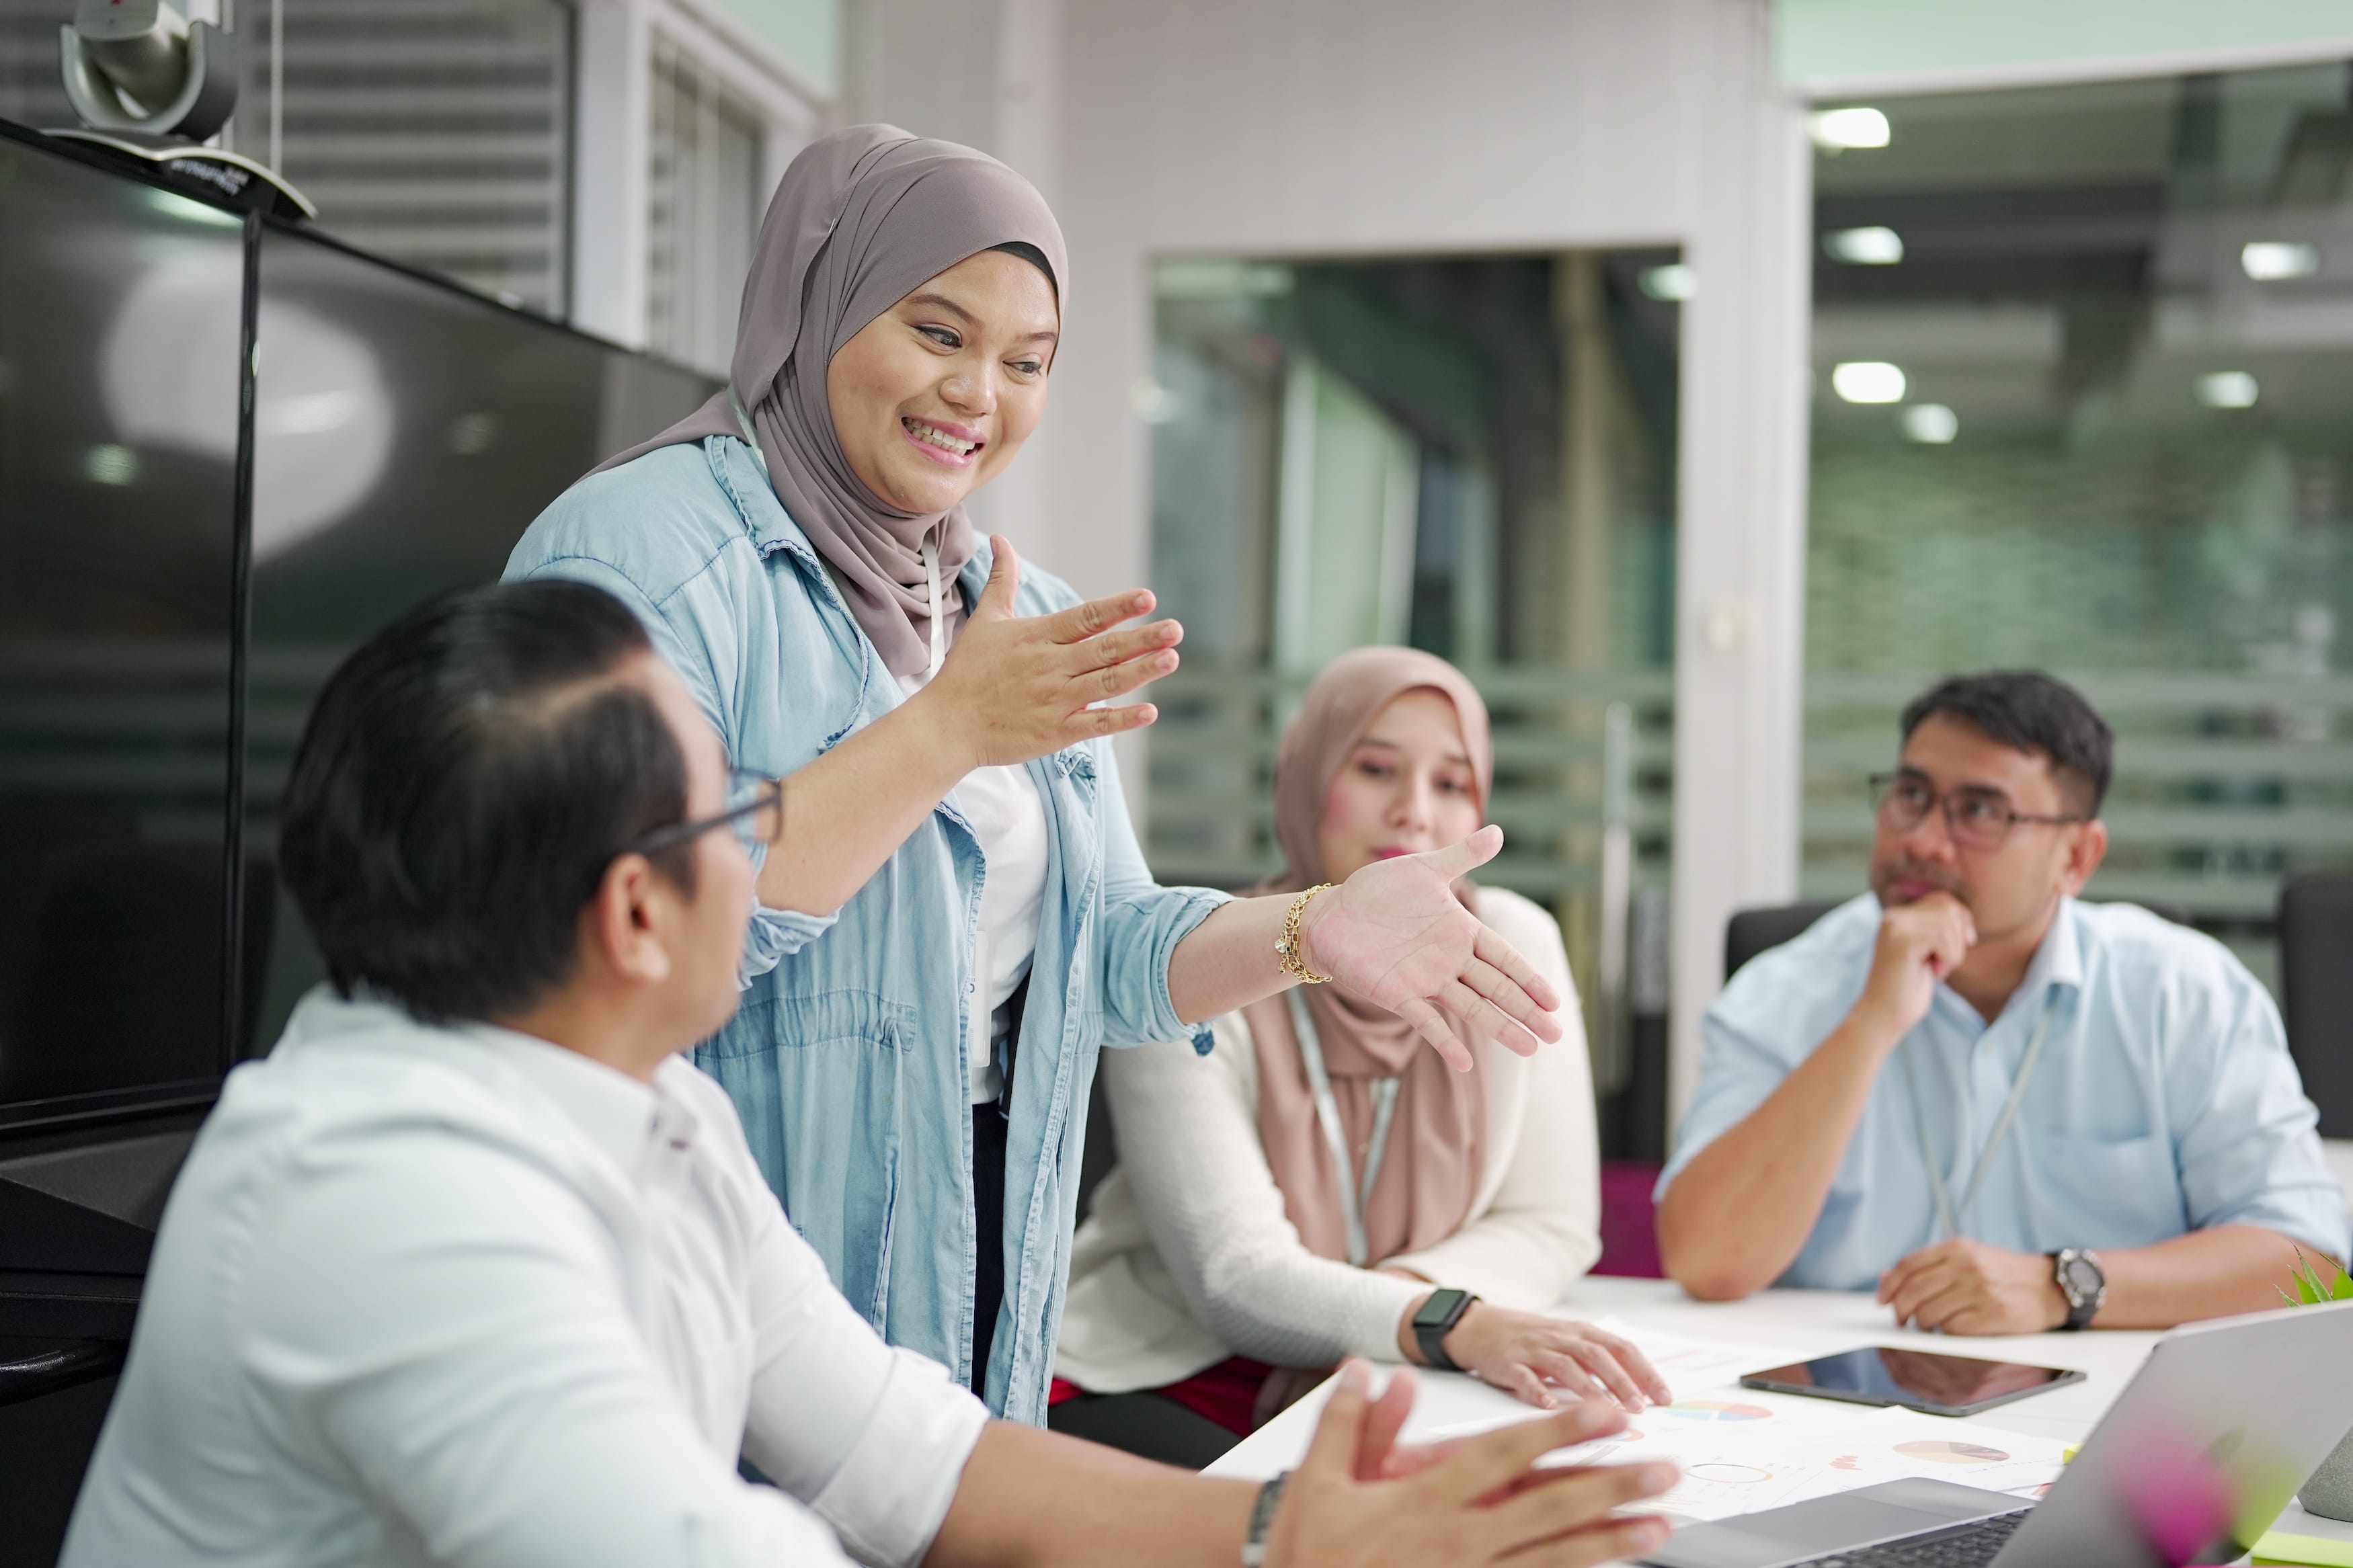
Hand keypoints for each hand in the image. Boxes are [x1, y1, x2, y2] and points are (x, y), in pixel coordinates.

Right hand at [917, 535, 1180, 770]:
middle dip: (1142, 638)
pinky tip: (1149, 711)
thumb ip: (1003, 580)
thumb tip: (1001, 540)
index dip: (1118, 608)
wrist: (947, 725)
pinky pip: (1095, 725)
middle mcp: (1051, 666)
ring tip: (1171, 659)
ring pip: (1105, 683)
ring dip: (1140, 672)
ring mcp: (1055, 700)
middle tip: (1176, 629)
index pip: (1086, 617)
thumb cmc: (967, 672)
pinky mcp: (1055, 731)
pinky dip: (1122, 719)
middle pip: (1104, 649)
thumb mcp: (986, 620)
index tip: (1148, 598)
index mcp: (1038, 637)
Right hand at [1263, 1361, 1677, 1567]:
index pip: (1504, 1456)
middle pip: (1548, 1508)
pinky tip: (1608, 1567)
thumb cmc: (1313, 1544)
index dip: (1557, 1432)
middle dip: (1610, 1487)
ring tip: (1659, 1528)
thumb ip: (1352, 1419)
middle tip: (1664, 1470)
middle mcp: (1461, 1540)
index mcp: (1427, 1499)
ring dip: (1611, 1542)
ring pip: (1555, 1558)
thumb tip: (1372, 1368)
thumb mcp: (1320, 1476)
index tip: (1603, 1412)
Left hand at [1297, 826, 1563, 1070]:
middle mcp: (1449, 961)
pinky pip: (1427, 1022)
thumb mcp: (1422, 869)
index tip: (1555, 1000)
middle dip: (1526, 1009)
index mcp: (1460, 932)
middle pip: (1496, 988)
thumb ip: (1462, 856)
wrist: (1330, 915)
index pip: (1504, 957)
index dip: (1529, 977)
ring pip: (1472, 1008)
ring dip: (1500, 1028)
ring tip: (1530, 1048)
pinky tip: (1466, 1064)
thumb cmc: (1376, 890)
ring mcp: (1426, 981)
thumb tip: (1499, 831)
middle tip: (1556, 1034)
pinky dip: (1446, 1042)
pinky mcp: (1398, 996)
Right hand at [1436, 1305, 1674, 1412]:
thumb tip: (1643, 1390)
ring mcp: (1533, 1349)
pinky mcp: (1507, 1363)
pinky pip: (1523, 1376)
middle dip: (1620, 1381)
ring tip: (1606, 1413)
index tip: (1664, 1397)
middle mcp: (1560, 1337)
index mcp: (1580, 1332)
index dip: (1644, 1371)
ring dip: (1588, 1389)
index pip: (1620, 1347)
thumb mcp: (1570, 1342)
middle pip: (1596, 1355)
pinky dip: (1537, 1391)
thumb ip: (1601, 1361)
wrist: (1482, 1327)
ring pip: (1565, 1366)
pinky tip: (1550, 1407)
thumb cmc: (1535, 1341)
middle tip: (1640, 1408)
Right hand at [1857, 892, 1975, 1039]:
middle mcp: (1893, 916)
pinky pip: (1944, 939)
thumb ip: (1937, 928)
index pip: (1942, 899)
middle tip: (1944, 961)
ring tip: (1937, 969)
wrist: (1884, 1014)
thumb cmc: (1907, 987)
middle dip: (1958, 937)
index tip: (1966, 942)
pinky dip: (1950, 959)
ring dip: (1954, 953)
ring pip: (1949, 925)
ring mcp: (1896, 927)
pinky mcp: (1902, 941)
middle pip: (1948, 909)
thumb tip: (1964, 914)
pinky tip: (1935, 972)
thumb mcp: (1927, 951)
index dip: (1961, 919)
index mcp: (1896, 915)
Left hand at [1878, 1238, 2067, 1333]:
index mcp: (1957, 1248)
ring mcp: (1978, 1291)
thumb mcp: (1968, 1256)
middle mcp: (1965, 1267)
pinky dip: (1946, 1333)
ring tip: (1930, 1324)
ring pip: (1928, 1313)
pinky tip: (1952, 1329)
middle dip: (1900, 1310)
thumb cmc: (2003, 1273)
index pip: (1908, 1266)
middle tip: (1901, 1319)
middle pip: (1913, 1291)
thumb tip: (1886, 1278)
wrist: (2049, 1287)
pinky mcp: (1991, 1316)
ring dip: (1923, 1324)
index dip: (1889, 1285)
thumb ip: (1929, 1265)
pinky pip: (1951, 1329)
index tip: (1883, 1299)